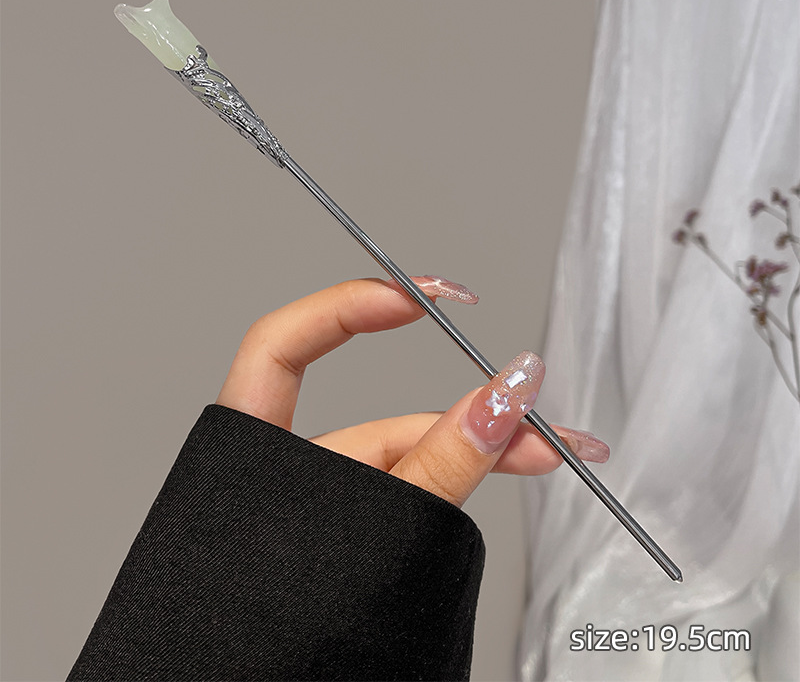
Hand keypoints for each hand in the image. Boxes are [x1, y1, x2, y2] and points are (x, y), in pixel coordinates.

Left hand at [217, 276, 608, 507]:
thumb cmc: (262, 638)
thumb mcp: (366, 534)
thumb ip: (439, 466)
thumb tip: (506, 394)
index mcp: (256, 456)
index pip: (283, 345)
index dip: (346, 306)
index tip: (417, 295)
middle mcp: (292, 479)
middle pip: (386, 425)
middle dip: (473, 420)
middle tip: (544, 429)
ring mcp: (327, 517)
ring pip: (413, 471)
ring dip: (484, 456)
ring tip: (554, 456)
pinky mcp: (355, 545)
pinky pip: (414, 502)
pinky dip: (462, 489)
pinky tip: (508, 473)